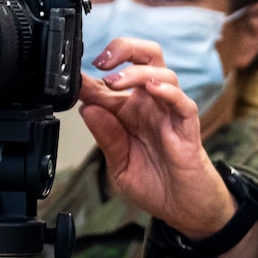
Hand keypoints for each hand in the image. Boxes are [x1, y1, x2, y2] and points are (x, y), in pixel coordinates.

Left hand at [78, 39, 257, 257]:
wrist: (184, 210)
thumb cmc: (155, 185)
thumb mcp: (119, 165)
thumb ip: (106, 138)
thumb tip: (86, 109)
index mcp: (129, 112)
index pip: (108, 83)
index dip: (89, 78)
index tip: (71, 81)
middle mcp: (150, 105)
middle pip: (142, 58)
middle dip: (122, 48)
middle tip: (101, 61)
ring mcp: (169, 113)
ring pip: (160, 72)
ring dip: (135, 72)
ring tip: (115, 82)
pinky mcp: (187, 128)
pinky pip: (182, 102)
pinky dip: (168, 91)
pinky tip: (153, 89)